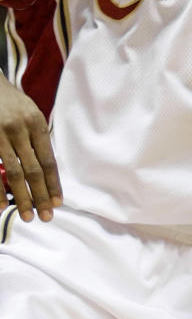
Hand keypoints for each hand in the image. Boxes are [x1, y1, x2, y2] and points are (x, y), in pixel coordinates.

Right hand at [0, 81, 61, 221]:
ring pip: (14, 173)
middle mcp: (20, 130)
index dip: (54, 183)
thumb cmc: (9, 101)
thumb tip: (46, 168)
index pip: (48, 160)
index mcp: (36, 123)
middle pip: (34, 170)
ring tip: (29, 216)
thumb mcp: (29, 113)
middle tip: (47, 217)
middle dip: (42, 195)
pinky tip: (3, 205)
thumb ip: (37, 138)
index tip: (59, 203)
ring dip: (23, 197)